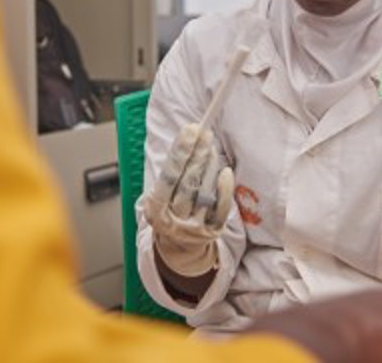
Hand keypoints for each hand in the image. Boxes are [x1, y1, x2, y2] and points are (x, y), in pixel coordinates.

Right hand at [142, 123, 233, 276]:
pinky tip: (225, 172)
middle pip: (188, 183)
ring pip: (204, 193)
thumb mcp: (160, 196)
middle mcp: (173, 220)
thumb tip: (190, 137)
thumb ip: (172, 171)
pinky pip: (221, 208)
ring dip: (209, 166)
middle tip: (204, 132)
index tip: (190, 130)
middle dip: (197, 154)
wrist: (178, 250)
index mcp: (155, 210)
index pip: (168, 177)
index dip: (180, 152)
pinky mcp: (212, 232)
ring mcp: (194, 228)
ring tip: (210, 146)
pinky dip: (224, 189)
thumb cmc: (169, 212)